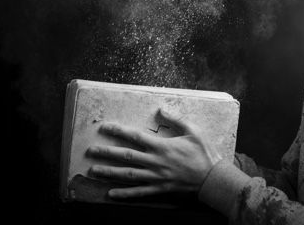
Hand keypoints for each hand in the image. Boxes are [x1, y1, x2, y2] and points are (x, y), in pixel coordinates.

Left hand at [87, 108, 222, 198]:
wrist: (213, 178)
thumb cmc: (204, 152)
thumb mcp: (193, 130)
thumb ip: (176, 119)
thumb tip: (160, 109)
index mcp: (162, 146)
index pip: (135, 136)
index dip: (118, 131)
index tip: (105, 128)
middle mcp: (156, 162)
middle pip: (126, 156)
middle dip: (106, 153)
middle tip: (91, 151)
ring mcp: (156, 177)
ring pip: (128, 175)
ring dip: (109, 172)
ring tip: (94, 170)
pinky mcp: (160, 189)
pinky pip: (139, 192)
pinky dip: (124, 193)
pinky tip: (111, 194)